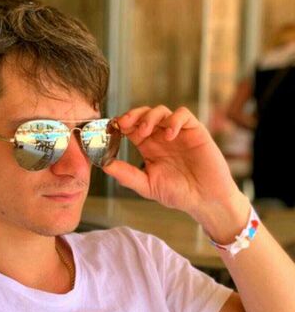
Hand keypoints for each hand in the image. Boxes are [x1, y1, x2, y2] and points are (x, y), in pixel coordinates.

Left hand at [103, 105, 243, 222]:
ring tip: (145, 132)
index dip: (120, 124)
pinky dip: (174, 121)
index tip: (111, 129)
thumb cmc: (178, 193)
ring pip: (161, 111)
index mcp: (148, 147)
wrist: (205, 200)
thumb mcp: (147, 186)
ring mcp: (178, 132)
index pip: (131, 127)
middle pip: (143, 114)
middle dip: (132, 115)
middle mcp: (161, 136)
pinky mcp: (195, 131)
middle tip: (124, 124)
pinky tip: (169, 135)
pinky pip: (183, 115)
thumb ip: (127, 175)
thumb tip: (105, 165)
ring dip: (150, 117)